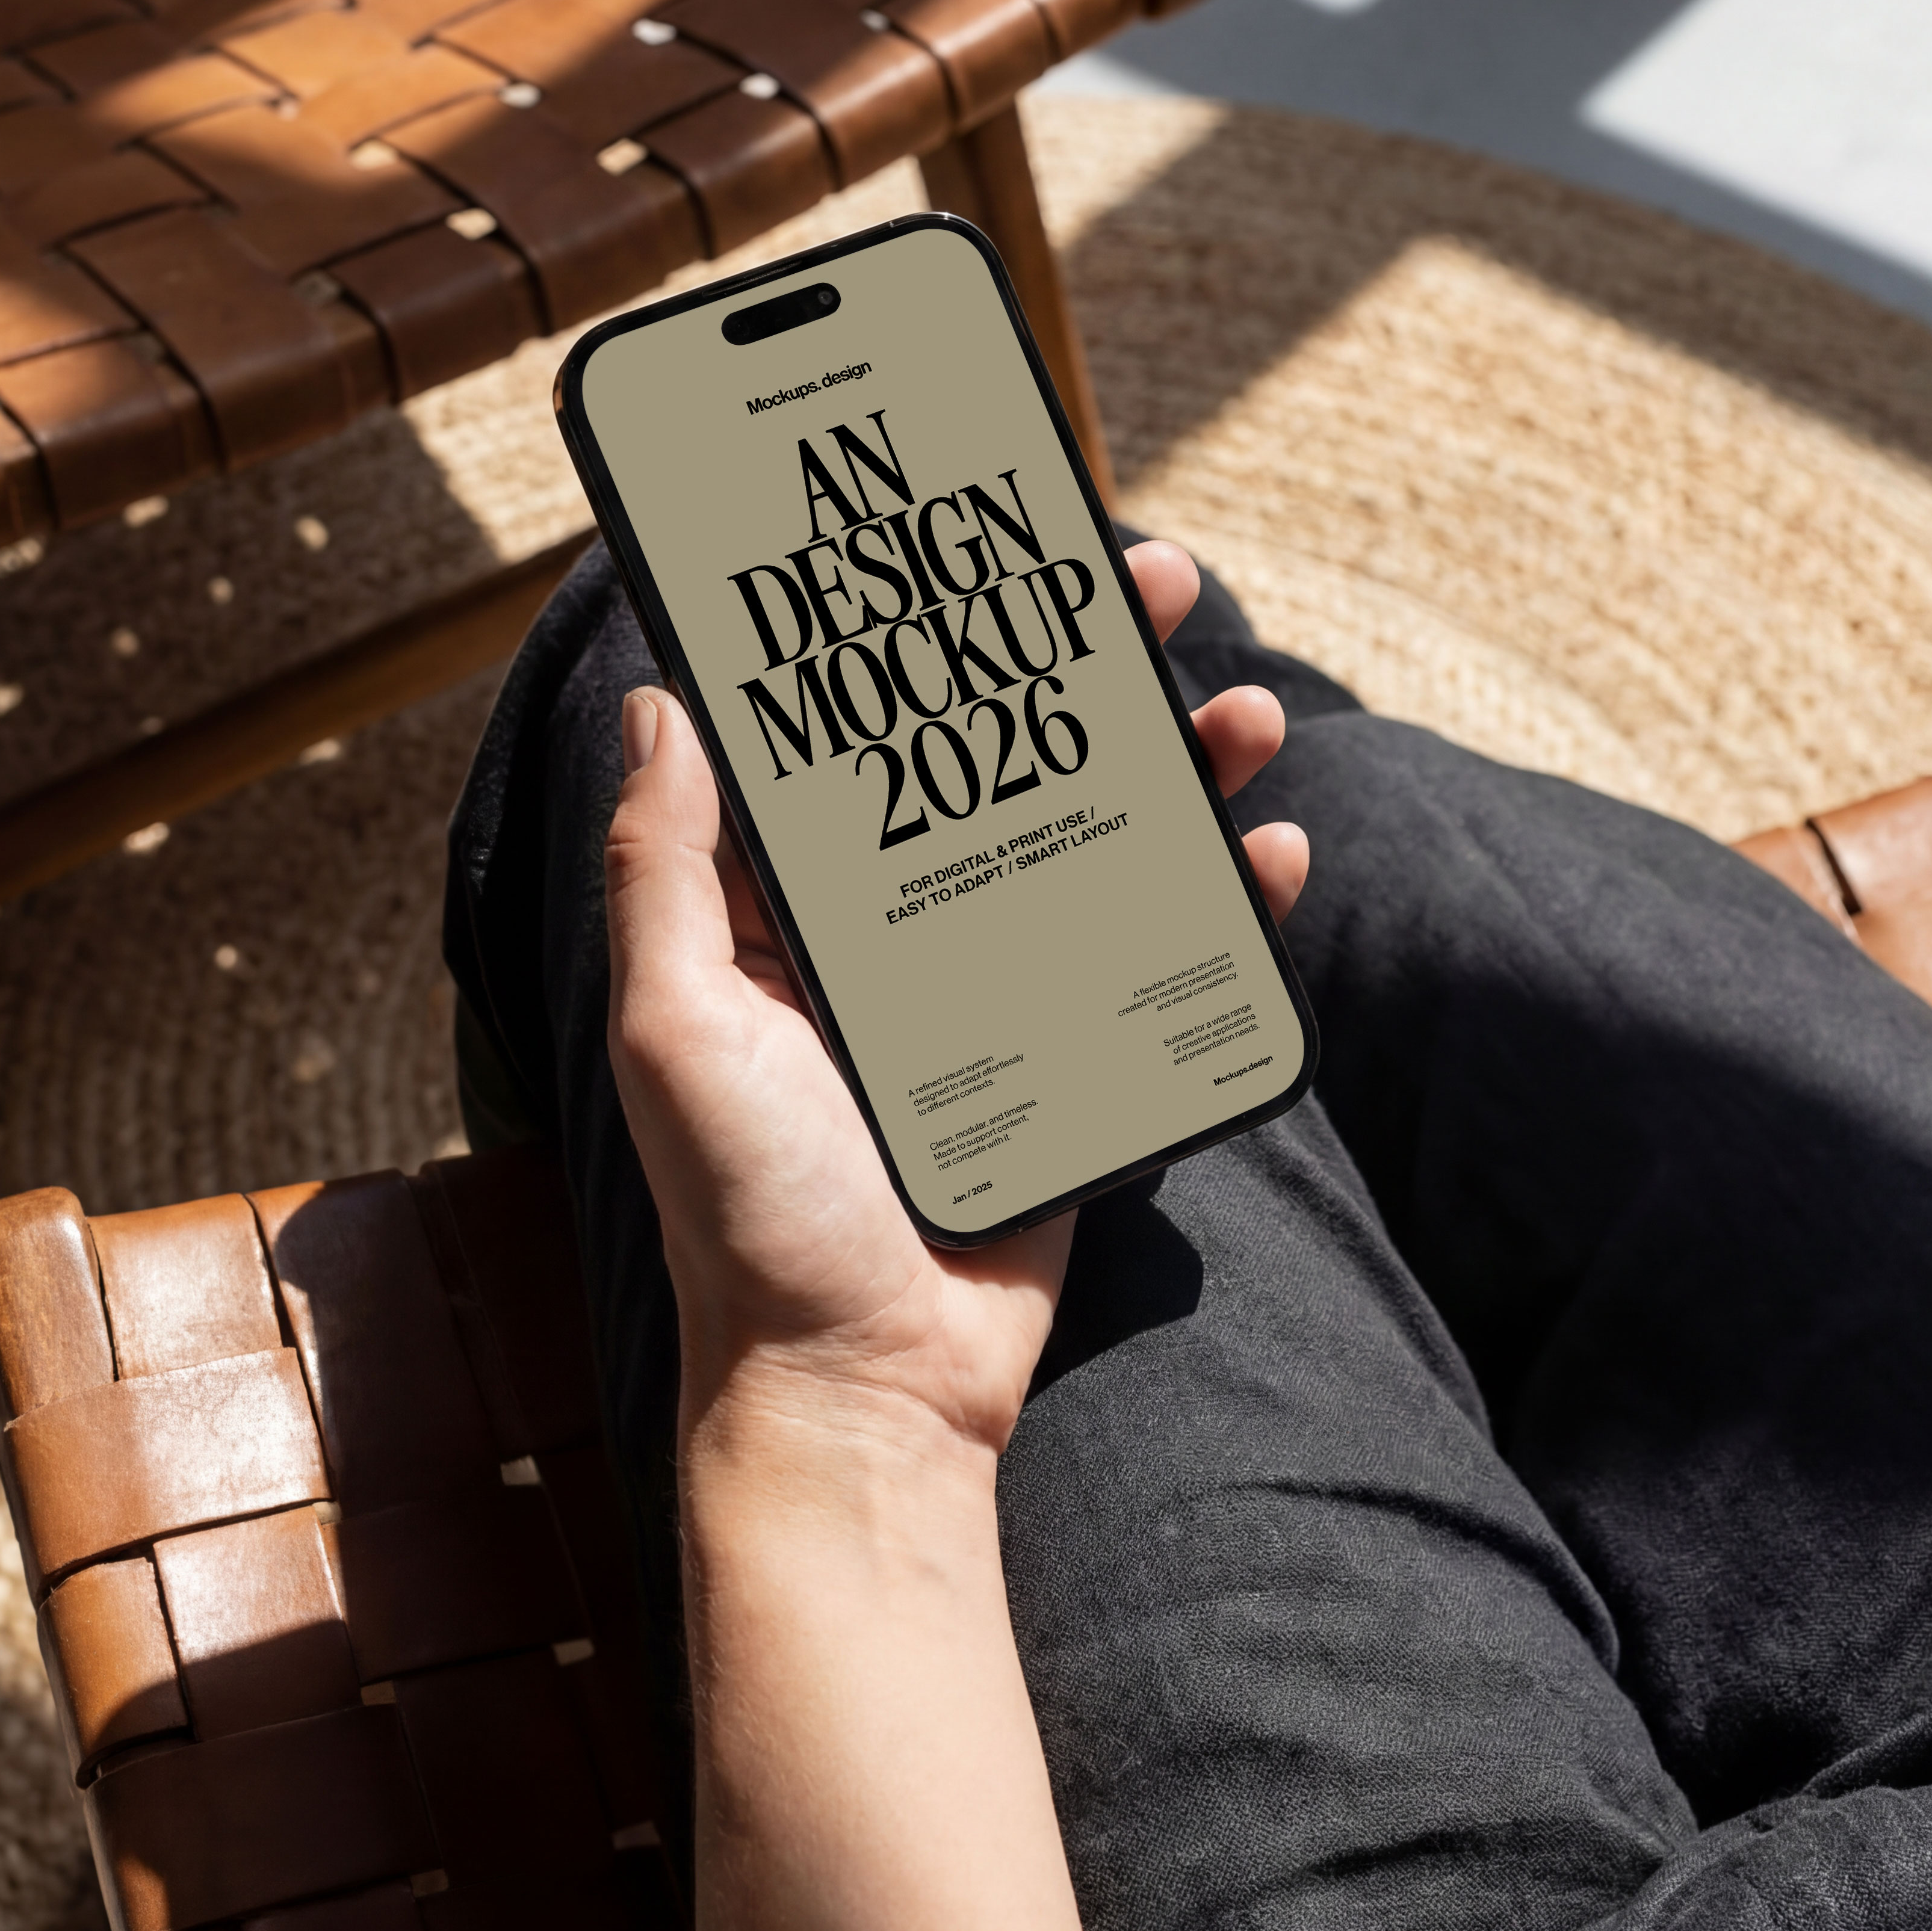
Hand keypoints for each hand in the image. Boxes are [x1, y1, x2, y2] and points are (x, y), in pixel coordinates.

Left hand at [605, 538, 1307, 1463]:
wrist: (864, 1388)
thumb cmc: (750, 1215)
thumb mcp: (679, 1027)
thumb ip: (669, 869)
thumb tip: (662, 704)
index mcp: (803, 910)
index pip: (872, 734)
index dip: (926, 635)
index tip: (980, 542)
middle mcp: (908, 933)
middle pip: (1011, 759)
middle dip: (1081, 663)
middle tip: (1147, 580)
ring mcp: (1006, 992)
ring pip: (1106, 839)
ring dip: (1179, 761)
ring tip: (1239, 714)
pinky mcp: (1085, 1059)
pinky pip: (1170, 956)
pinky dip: (1228, 900)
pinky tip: (1269, 849)